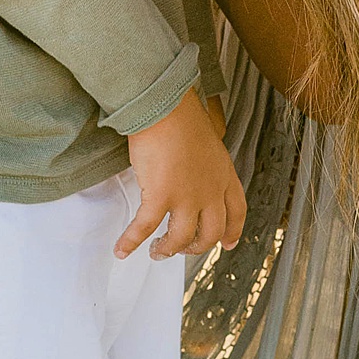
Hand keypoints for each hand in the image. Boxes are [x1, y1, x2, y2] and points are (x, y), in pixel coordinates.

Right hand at [118, 88, 246, 259]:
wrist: (167, 107)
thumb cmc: (183, 117)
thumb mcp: (209, 144)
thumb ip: (206, 164)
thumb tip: (193, 171)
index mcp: (223, 176)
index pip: (236, 211)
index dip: (233, 231)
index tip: (228, 243)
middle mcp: (210, 191)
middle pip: (211, 233)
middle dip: (196, 247)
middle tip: (182, 249)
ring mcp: (186, 197)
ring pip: (181, 238)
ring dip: (167, 249)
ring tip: (156, 251)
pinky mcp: (160, 196)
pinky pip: (144, 228)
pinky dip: (131, 241)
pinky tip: (122, 249)